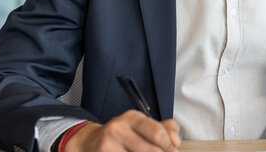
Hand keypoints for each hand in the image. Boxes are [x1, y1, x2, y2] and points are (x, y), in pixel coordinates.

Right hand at [65, 110, 181, 151]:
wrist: (90, 142)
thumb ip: (164, 128)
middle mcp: (119, 128)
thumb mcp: (141, 126)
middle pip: (151, 149)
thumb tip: (175, 141)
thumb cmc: (121, 136)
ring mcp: (108, 144)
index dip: (169, 145)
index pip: (158, 131)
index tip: (174, 149)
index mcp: (132, 118)